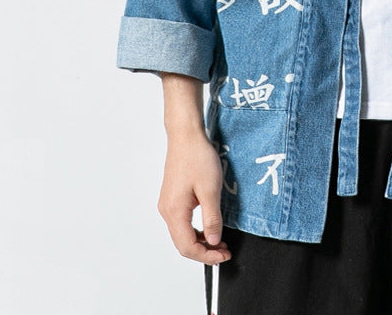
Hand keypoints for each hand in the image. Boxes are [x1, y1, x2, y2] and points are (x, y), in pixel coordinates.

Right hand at [157, 128, 232, 264]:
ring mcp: (168, 204)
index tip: (223, 256)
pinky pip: (182, 222)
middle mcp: (167, 211)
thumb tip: (214, 241)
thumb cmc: (197, 158)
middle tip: (224, 251)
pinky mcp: (172, 198)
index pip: (188, 246)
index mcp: (174, 211)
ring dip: (201, 240)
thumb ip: (212, 218)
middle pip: (183, 243)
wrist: (186, 136)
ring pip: (182, 233)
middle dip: (204, 251)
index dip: (207, 256)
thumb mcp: (210, 190)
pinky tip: (209, 226)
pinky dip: (196, 229)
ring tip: (220, 240)